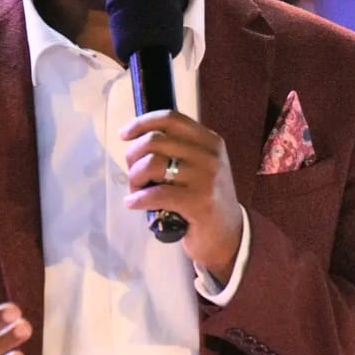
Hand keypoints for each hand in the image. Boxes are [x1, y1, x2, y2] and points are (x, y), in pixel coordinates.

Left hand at [120, 111, 242, 283]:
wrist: (228, 236)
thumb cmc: (206, 200)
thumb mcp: (200, 167)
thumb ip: (179, 151)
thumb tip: (138, 140)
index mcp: (210, 141)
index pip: (170, 119)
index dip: (142, 123)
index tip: (125, 135)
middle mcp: (210, 155)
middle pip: (155, 141)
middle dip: (133, 157)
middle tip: (133, 175)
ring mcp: (206, 178)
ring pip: (152, 164)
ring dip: (135, 179)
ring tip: (136, 191)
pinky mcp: (198, 202)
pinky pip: (156, 194)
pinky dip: (138, 199)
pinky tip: (133, 203)